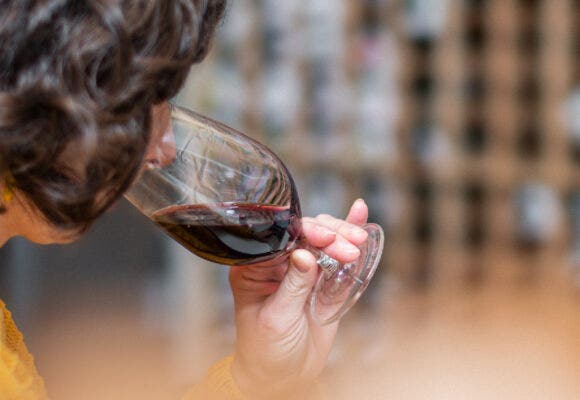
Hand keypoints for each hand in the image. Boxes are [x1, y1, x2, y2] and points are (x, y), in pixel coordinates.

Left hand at [229, 199, 368, 398]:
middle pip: (305, 234)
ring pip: (323, 240)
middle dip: (330, 235)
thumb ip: (292, 286)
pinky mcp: (323, 281)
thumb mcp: (277, 318)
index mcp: (256, 267)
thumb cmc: (266, 350)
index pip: (281, 238)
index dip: (305, 232)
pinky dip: (349, 240)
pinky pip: (337, 257)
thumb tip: (305, 254)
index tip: (326, 238)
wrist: (282, 376)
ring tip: (358, 241)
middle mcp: (279, 263)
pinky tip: (360, 218)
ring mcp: (303, 270)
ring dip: (343, 236)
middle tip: (348, 246)